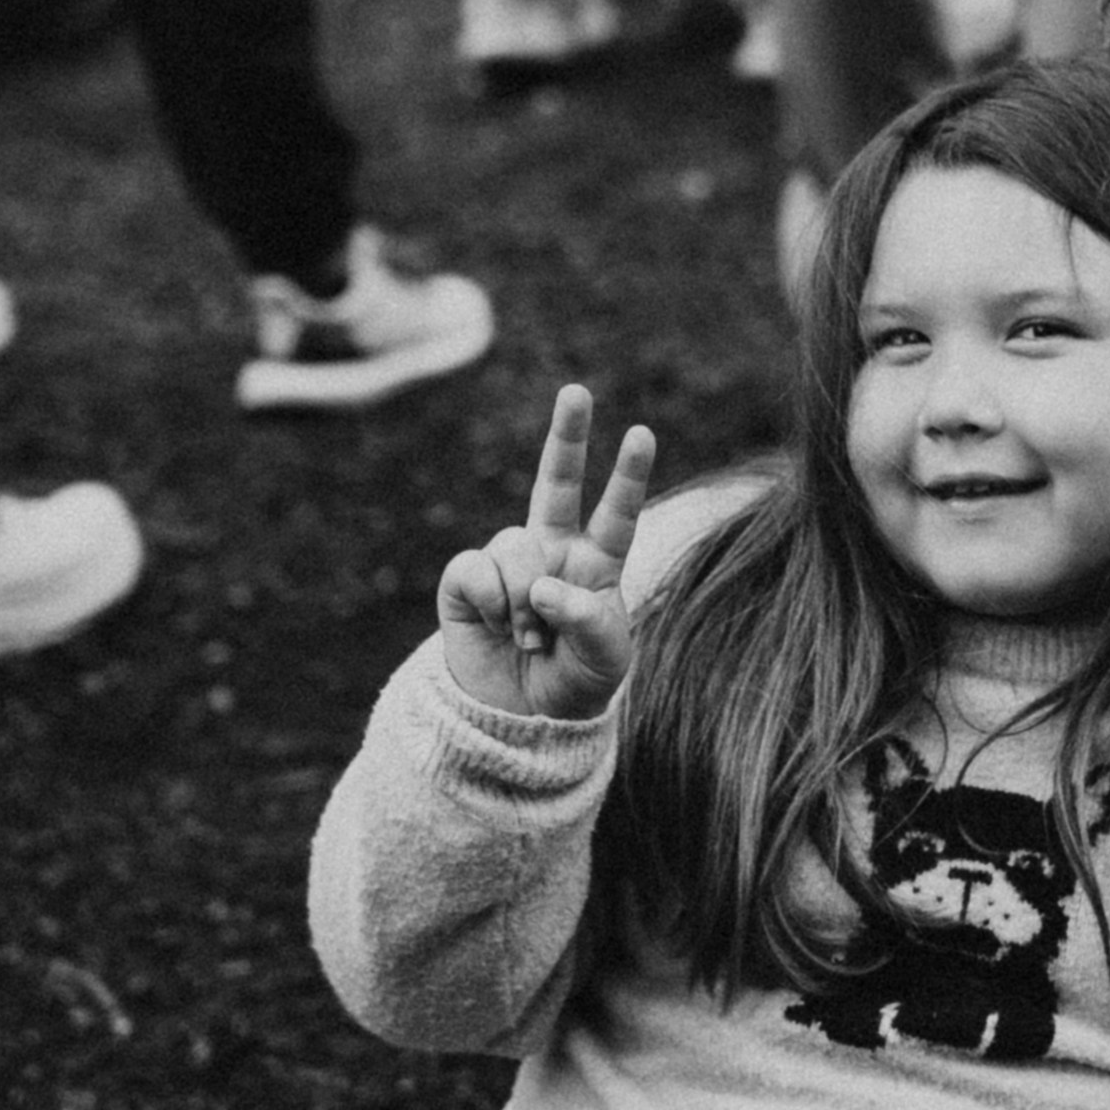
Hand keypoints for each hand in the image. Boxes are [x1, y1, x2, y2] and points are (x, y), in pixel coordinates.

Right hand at [437, 380, 657, 723]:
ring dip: (522, 602)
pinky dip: (489, 601)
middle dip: (566, 434)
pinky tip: (494, 626)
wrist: (519, 719)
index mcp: (597, 563)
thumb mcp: (605, 660)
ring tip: (529, 639)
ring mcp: (508, 561)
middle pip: (558, 481)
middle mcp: (553, 550)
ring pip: (514, 545)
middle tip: (577, 390)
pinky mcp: (466, 579)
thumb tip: (544, 585)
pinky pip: (475, 567)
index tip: (643, 434)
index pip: (617, 513)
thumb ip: (588, 620)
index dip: (628, 475)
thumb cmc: (575, 683)